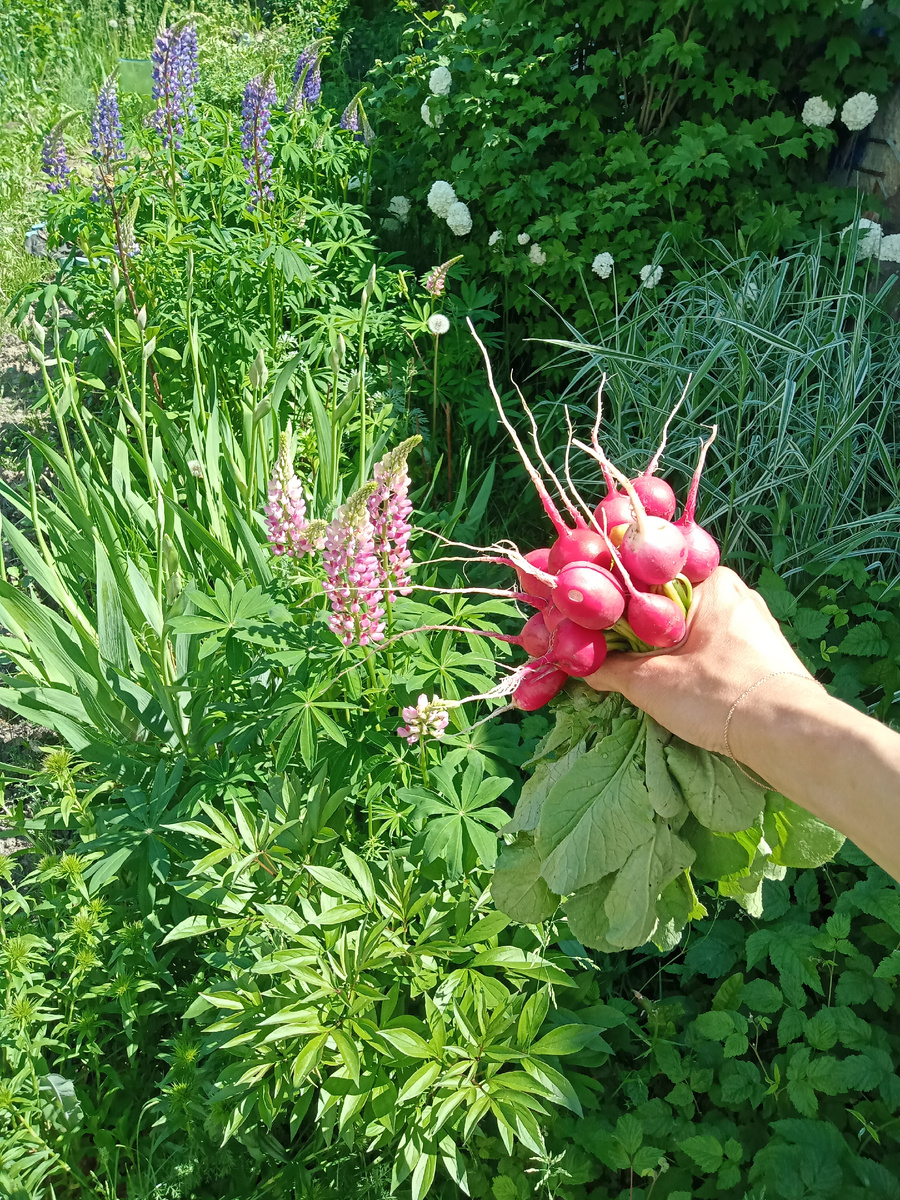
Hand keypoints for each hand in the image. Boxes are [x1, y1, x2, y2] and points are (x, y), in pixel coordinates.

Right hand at [584, 567, 812, 753]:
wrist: (789, 735)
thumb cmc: (719, 696)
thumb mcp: (651, 682)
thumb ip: (611, 668)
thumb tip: (584, 665)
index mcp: (712, 582)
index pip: (648, 580)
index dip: (615, 602)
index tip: (591, 623)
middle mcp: (736, 594)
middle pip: (669, 606)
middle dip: (639, 631)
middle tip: (609, 652)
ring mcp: (753, 624)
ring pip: (692, 630)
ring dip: (666, 650)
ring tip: (638, 672)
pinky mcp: (763, 654)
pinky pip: (714, 649)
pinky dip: (691, 662)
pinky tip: (678, 685)